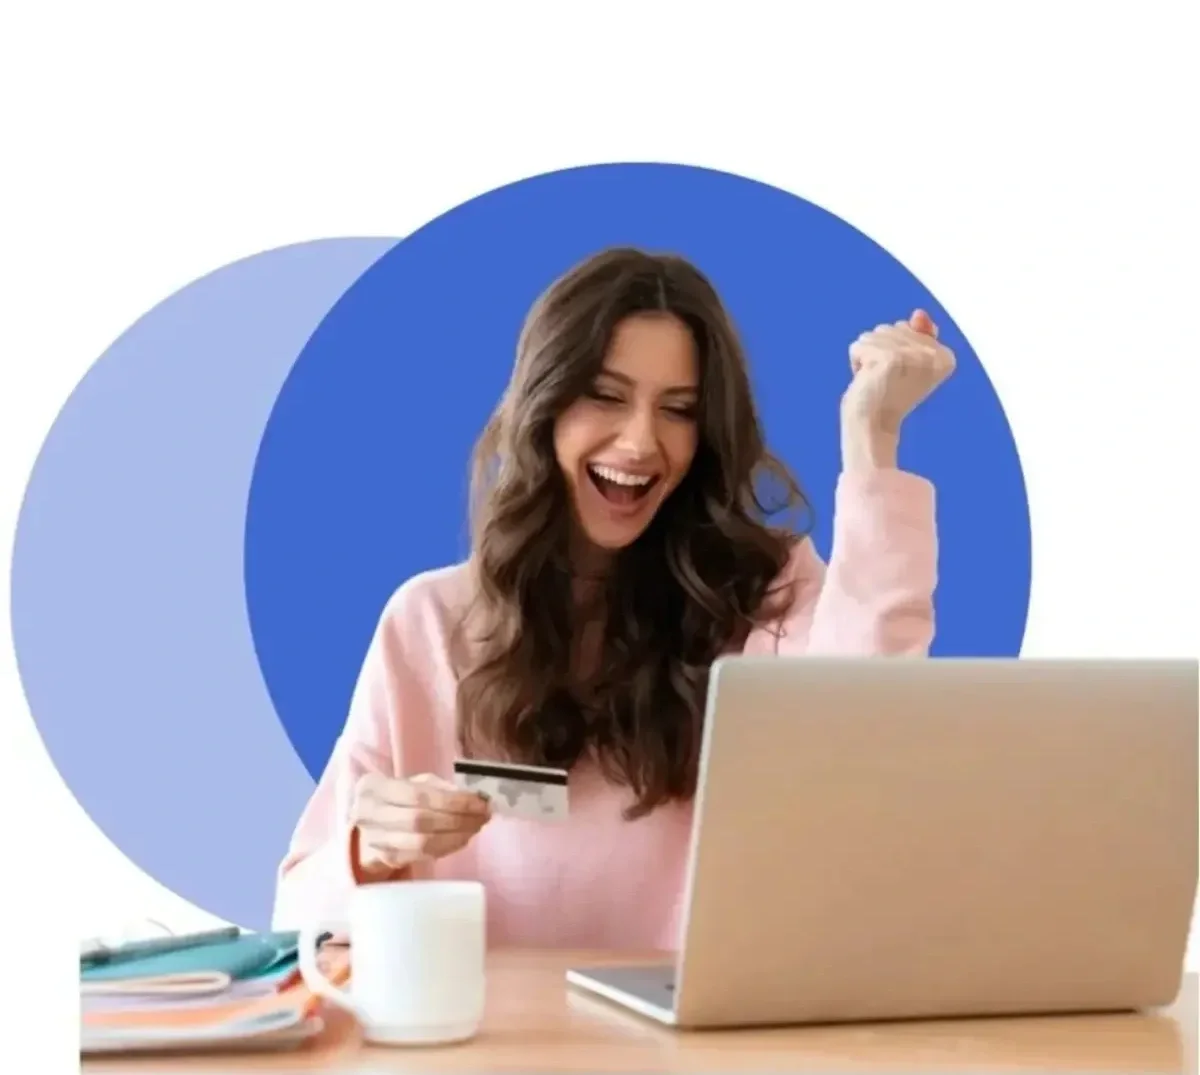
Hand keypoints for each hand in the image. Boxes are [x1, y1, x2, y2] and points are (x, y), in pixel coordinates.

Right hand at [350, 772, 490, 881]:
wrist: (364, 827)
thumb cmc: (395, 799)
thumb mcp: (411, 783)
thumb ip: (439, 788)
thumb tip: (474, 798)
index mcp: (376, 788)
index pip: (418, 795)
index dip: (453, 801)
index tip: (481, 803)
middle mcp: (371, 815)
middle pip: (421, 821)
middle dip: (459, 819)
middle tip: (484, 816)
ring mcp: (378, 841)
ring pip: (422, 842)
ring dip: (457, 836)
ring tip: (476, 827)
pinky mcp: (388, 859)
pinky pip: (423, 856)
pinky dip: (448, 847)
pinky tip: (463, 839)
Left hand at [842, 309, 955, 447]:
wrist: (874, 425)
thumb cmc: (888, 395)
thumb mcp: (907, 362)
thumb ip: (917, 334)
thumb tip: (919, 313)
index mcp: (946, 357)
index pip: (910, 328)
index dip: (895, 350)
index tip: (900, 376)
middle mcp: (935, 355)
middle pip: (892, 327)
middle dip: (880, 350)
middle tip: (886, 379)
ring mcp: (913, 356)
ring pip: (873, 334)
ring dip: (867, 356)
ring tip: (876, 380)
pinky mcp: (890, 359)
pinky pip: (858, 346)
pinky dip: (855, 363)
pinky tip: (866, 380)